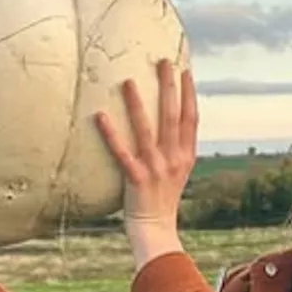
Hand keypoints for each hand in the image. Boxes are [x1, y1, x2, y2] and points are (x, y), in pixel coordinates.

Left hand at [95, 59, 197, 267]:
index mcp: (186, 156)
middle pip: (172, 117)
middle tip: (163, 62)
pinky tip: (100, 115)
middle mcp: (173, 159)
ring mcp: (155, 169)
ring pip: (147, 130)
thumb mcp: (177, 172)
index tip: (185, 71)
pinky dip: (111, 133)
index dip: (189, 94)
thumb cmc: (162, 199)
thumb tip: (169, 125)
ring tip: (128, 81)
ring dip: (138, 104)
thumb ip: (176, 149)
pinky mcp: (136, 179)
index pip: (191, 119)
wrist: (156, 230)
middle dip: (168, 88)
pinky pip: (121, 152)